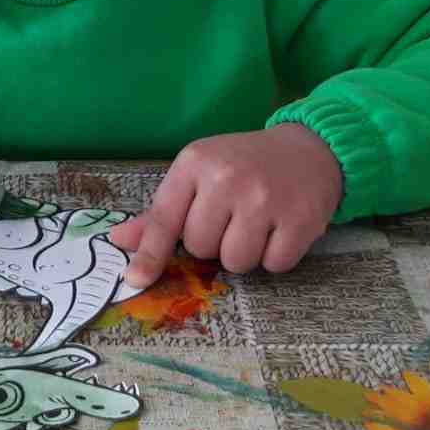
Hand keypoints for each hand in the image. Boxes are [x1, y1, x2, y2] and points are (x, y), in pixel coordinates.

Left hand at [110, 122, 343, 288]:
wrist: (309, 149)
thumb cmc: (245, 164)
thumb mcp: (200, 174)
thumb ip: (163, 211)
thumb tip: (119, 242)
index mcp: (195, 163)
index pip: (164, 219)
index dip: (150, 254)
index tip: (136, 280)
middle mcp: (227, 178)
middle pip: (200, 248)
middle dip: (215, 243)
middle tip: (234, 218)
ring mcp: (265, 198)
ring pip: (235, 262)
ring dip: (245, 254)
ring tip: (258, 225)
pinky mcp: (300, 219)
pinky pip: (274, 265)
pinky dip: (276, 256)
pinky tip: (281, 229)